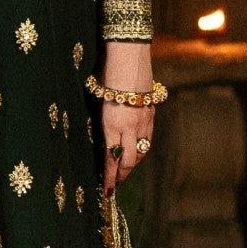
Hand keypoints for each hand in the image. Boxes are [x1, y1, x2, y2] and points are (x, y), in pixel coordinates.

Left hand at [96, 40, 155, 196]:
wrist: (128, 56)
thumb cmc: (104, 75)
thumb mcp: (95, 101)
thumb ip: (97, 123)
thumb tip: (97, 141)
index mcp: (112, 125)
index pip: (111, 160)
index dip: (109, 178)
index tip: (106, 192)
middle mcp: (130, 126)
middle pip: (129, 161)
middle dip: (121, 176)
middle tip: (114, 186)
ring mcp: (144, 120)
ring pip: (141, 150)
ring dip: (132, 163)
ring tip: (123, 171)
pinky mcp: (151, 112)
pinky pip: (147, 137)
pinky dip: (141, 148)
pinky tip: (135, 150)